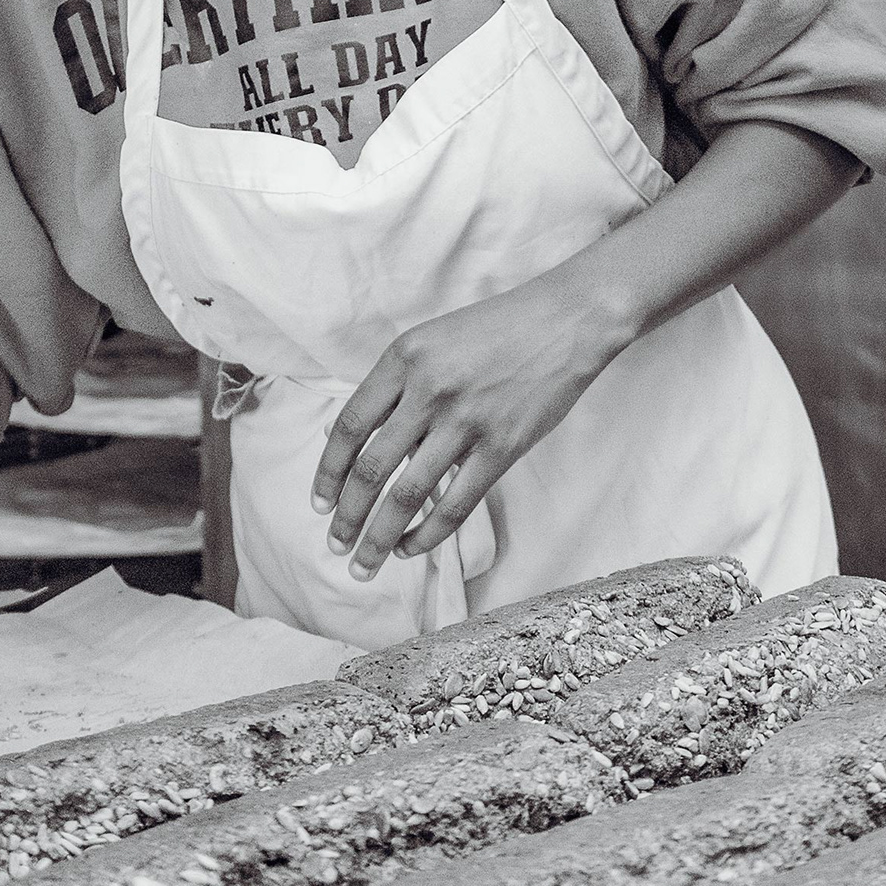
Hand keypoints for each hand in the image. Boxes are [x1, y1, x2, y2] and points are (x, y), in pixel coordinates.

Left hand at [312, 281, 622, 577]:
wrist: (566, 322)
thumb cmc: (495, 330)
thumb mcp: (431, 340)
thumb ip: (394, 386)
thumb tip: (349, 440)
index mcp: (404, 357)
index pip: (350, 426)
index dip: (328, 471)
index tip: (318, 503)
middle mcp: (429, 389)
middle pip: (371, 468)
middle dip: (347, 517)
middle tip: (335, 545)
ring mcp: (466, 421)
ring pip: (407, 495)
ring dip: (379, 537)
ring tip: (364, 564)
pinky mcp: (502, 447)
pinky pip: (455, 504)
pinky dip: (427, 533)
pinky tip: (410, 547)